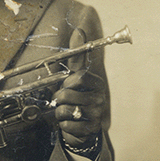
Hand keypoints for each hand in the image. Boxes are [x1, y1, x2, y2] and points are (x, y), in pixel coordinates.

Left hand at [52, 28, 105, 146]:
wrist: (81, 126)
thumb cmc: (76, 98)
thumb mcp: (75, 77)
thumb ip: (77, 57)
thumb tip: (79, 31)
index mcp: (97, 83)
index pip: (78, 77)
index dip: (67, 83)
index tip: (68, 86)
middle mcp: (100, 98)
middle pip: (68, 94)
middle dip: (59, 99)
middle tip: (64, 102)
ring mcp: (96, 114)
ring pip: (65, 110)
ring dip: (60, 112)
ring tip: (67, 112)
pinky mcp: (90, 129)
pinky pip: (67, 124)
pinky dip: (64, 124)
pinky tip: (70, 123)